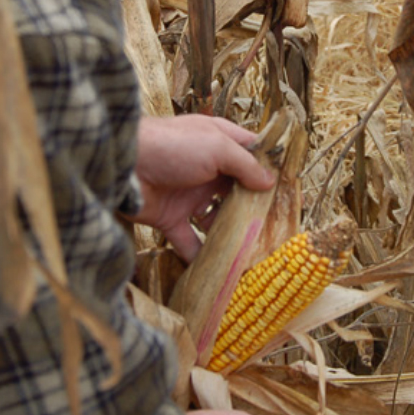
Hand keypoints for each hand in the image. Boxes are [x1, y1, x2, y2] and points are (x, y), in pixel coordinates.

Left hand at [130, 115, 275, 261]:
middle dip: (255, 208)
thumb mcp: (216, 146)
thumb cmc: (172, 146)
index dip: (269, 170)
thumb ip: (245, 165)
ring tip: (254, 254)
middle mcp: (207, 170)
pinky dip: (201, 257)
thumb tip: (270, 182)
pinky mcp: (171, 219)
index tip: (290, 189)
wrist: (123, 165)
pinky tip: (220, 271)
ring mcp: (189, 195)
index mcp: (218, 144)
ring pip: (216, 219)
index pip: (250, 154)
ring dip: (232, 234)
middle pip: (237, 191)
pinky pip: (190, 242)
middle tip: (277, 229)